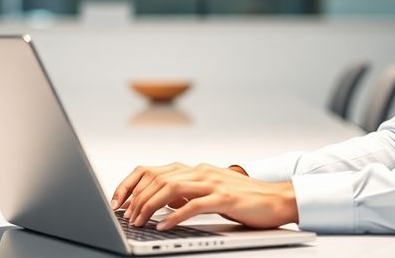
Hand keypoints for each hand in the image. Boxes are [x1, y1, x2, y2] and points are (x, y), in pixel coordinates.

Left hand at [110, 162, 297, 230]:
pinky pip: (193, 205)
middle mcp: (200, 171)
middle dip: (136, 199)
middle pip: (157, 178)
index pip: (152, 170)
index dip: (130, 184)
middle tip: (126, 218)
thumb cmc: (244, 199)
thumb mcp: (210, 192)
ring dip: (149, 206)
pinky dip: (174, 216)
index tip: (118, 202)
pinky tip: (163, 225)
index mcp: (195, 169)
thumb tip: (163, 203)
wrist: (277, 199)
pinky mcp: (224, 197)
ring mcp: (212, 182)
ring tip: (139, 222)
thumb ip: (188, 193)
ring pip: (170, 189)